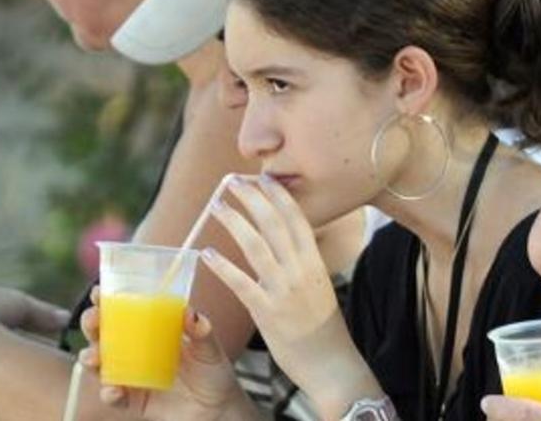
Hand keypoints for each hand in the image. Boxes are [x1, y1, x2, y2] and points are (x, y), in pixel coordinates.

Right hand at [77, 288, 253, 420]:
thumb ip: (202, 331)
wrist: (216, 408)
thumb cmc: (212, 372)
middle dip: (91, 323)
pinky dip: (110, 393)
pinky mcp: (132, 399)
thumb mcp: (210, 348)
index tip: (99, 292)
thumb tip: (191, 313)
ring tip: (93, 357)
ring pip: (100, 364)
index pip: (125, 309)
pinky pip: (114, 396)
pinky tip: (113, 390)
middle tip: (93, 319)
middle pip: (103, 333)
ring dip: (90, 358)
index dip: (108, 299)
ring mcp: (131, 374)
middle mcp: (135, 350)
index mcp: (152, 330)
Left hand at [203, 174, 383, 416]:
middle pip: (276, 224)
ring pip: (257, 246)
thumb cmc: (323, 329)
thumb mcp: (318, 288)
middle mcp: (302, 270)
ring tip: (217, 205)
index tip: (263, 177)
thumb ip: (301, 267)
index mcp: (315, 263)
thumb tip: (282, 248)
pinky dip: (223, 266)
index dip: (279, 195)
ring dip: (235, 222)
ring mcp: (286, 290)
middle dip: (254, 198)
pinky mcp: (269, 312)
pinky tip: (206, 253)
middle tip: (234, 181)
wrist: (333, 364)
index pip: (297, 218)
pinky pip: (242, 283)